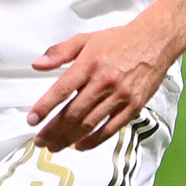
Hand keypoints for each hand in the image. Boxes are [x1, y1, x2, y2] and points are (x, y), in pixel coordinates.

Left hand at [26, 19, 173, 151]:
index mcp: (89, 64)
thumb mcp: (85, 39)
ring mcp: (119, 96)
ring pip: (89, 124)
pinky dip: (94, 141)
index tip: (32, 120)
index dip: (45, 107)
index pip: (62, 90)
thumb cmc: (118, 40)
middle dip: (53, 130)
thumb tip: (37, 65)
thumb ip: (59, 52)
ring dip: (69, 138)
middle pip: (73, 113)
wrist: (153, 42)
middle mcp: (103, 82)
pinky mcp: (132, 107)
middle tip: (40, 140)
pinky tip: (79, 146)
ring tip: (54, 146)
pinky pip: (110, 129)